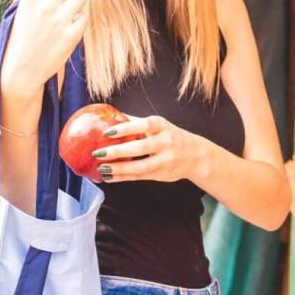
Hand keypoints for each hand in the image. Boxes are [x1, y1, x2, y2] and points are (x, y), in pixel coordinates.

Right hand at [0, 0, 87, 99]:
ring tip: (69, 8)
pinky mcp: (72, 35)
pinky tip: (70, 24)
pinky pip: (85, 16)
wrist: (22, 70)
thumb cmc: (19, 37)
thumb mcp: (18, 10)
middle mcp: (46, 6)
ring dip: (76, 0)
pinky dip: (79, 18)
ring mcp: (60, 21)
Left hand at [91, 115, 210, 183]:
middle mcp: (166, 143)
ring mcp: (165, 161)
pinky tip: (109, 177)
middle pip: (141, 148)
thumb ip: (137, 122)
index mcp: (163, 127)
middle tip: (98, 153)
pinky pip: (139, 177)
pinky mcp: (162, 174)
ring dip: (119, 169)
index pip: (144, 125)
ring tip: (101, 168)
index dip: (126, 128)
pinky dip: (123, 178)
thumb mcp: (159, 125)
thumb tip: (112, 116)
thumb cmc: (171, 136)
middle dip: (118, 152)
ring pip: (140, 167)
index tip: (107, 131)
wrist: (195, 155)